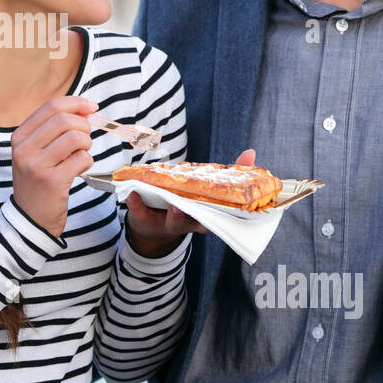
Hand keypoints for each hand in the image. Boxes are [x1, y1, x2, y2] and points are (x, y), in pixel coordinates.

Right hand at [10, 96, 98, 237]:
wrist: (30, 218)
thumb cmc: (38, 180)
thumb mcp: (35, 152)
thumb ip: (54, 129)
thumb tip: (84, 109)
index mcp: (19, 136)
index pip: (51, 106)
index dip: (76, 103)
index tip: (91, 107)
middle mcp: (24, 149)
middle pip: (65, 120)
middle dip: (83, 126)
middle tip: (84, 139)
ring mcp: (37, 165)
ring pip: (76, 138)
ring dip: (86, 145)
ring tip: (80, 155)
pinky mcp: (53, 181)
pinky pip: (82, 158)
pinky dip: (87, 161)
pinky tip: (79, 169)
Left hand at [125, 148, 255, 257]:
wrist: (153, 229)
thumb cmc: (187, 204)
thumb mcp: (207, 191)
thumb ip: (231, 173)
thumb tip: (250, 153)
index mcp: (205, 218)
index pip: (218, 219)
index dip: (225, 214)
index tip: (233, 209)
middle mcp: (188, 223)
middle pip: (195, 222)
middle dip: (196, 214)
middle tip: (195, 206)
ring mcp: (167, 223)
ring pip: (172, 222)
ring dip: (173, 214)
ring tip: (171, 202)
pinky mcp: (145, 220)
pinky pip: (140, 214)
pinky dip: (136, 205)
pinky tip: (132, 194)